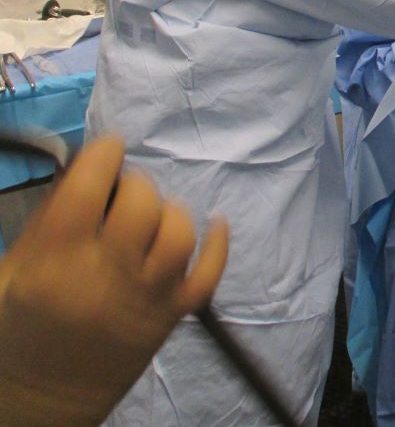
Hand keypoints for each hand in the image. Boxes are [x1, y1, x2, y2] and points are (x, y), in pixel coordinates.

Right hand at [0, 136, 228, 426]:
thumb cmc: (17, 329)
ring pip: (178, 231)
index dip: (104, 155)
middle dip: (134, 185)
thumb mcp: (12, 271)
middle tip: (122, 194)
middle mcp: (105, 274)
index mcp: (54, 260)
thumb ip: (49, 221)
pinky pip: (209, 272)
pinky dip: (218, 242)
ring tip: (149, 218)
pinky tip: (214, 223)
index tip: (109, 148)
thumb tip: (87, 171)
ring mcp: (145, 296)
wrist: (39, 402)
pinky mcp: (172, 317)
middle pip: (141, 202)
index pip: (89, 186)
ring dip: (168, 212)